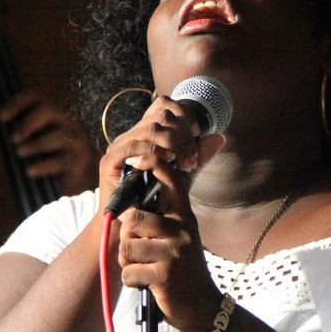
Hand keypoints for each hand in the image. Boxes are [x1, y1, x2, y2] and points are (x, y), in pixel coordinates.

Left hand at [0, 90, 93, 195]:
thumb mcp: (31, 143)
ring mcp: (78, 139)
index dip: (17, 103)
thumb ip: (19, 134)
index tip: (0, 118)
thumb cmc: (46, 160)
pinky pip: (63, 160)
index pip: (35, 96)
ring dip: (36, 144)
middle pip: (49, 110)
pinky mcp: (82, 158)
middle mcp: (67, 121)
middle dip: (28, 123)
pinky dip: (44, 166)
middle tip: (14, 138)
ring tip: (20, 153)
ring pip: (58, 135)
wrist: (72, 183)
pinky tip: (30, 172)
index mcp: (52, 113)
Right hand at [98, 93, 223, 213]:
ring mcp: (119, 146)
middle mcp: (131, 135)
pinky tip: (168, 161)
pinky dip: (155, 151)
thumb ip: (198, 156)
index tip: (197, 133)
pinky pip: (134, 145)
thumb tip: (220, 137)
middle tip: (191, 158)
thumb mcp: (182, 175)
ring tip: (184, 163)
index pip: (163, 104)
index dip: (183, 113)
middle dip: (184, 135)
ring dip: (174, 143)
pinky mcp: (110, 161)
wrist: (133, 227)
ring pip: (151, 127)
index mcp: (146, 134)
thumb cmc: (155, 201)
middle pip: (162, 115)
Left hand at [104, 93, 224, 331]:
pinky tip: (147, 283)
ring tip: (144, 266)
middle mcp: (181, 230)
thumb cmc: (183, 266)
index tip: (136, 156)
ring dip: (128, 261)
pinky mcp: (165, 276)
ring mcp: (174, 253)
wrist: (202, 307)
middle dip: (128, 236)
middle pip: (134, 218)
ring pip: (127, 246)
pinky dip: (131, 281)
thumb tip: (160, 173)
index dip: (152, 164)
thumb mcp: (182, 232)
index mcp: (184, 216)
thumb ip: (170, 207)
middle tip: (140, 249)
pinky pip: (129, 272)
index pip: (171, 180)